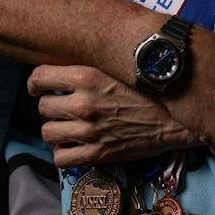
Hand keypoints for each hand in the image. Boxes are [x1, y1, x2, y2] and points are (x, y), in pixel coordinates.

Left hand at [29, 65, 194, 166]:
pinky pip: (61, 158)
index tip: (40, 87)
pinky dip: (63, 153)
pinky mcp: (98, 154)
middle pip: (43, 107)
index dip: (36, 83)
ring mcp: (89, 131)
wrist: (177, 117)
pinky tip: (73, 145)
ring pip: (47, 133)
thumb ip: (93, 63)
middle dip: (52, 107)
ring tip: (68, 127)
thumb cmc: (151, 89)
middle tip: (64, 107)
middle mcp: (84, 103)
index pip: (40, 77)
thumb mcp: (119, 66)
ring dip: (55, 130)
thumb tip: (72, 56)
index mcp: (88, 76)